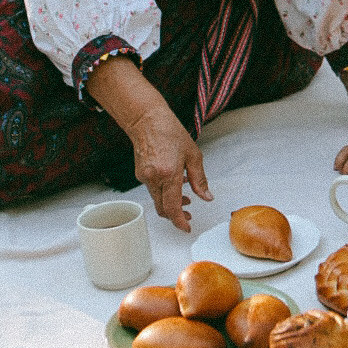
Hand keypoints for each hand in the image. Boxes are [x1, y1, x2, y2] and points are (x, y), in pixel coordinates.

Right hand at [127, 102, 212, 231]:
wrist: (147, 120)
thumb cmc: (170, 132)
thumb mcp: (193, 154)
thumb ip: (200, 179)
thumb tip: (207, 197)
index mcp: (168, 174)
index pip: (172, 208)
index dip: (180, 221)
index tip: (187, 227)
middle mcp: (154, 178)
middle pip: (163, 209)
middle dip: (176, 215)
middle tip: (188, 214)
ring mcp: (144, 177)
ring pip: (158, 200)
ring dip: (171, 203)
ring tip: (185, 196)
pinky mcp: (140, 174)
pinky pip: (153, 190)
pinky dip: (164, 192)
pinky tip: (174, 182)